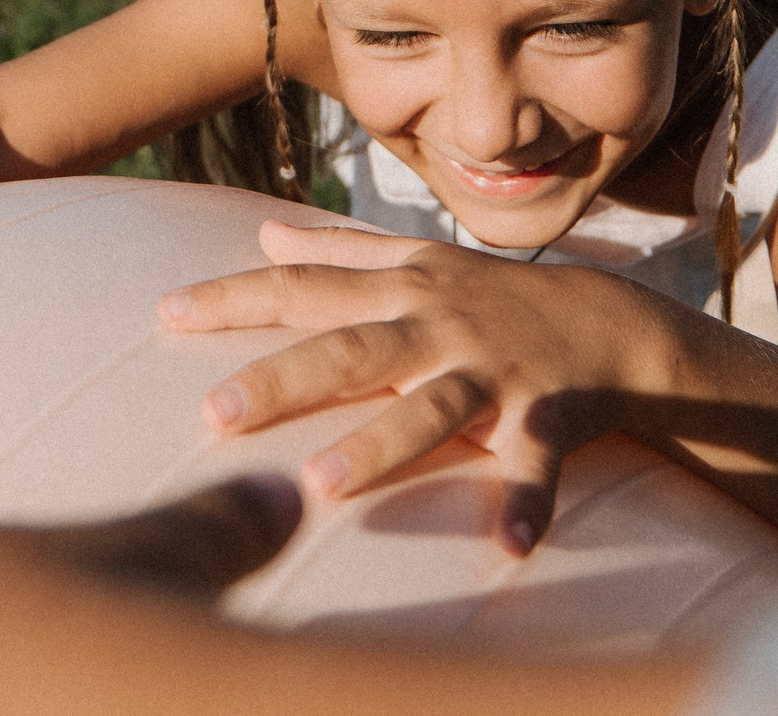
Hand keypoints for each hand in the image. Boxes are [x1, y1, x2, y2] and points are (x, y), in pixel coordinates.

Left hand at [158, 221, 678, 557]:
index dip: (235, 298)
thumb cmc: (497, 301)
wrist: (614, 326)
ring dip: (380, 446)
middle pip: (351, 351)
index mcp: (403, 291)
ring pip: (432, 408)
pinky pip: (537, 462)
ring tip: (322, 485)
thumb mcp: (421, 263)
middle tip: (213, 413)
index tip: (164, 313)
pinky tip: (512, 543)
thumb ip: (342, 251)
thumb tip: (266, 233)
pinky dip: (527, 500)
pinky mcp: (550, 415)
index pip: (305, 289)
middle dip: (283, 380)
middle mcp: (439, 326)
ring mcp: (494, 371)